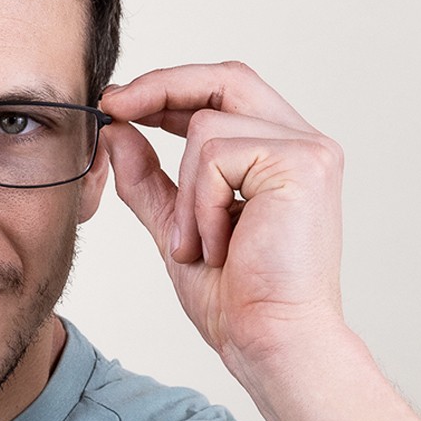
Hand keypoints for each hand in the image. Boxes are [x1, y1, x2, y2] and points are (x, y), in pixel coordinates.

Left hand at [100, 62, 348, 372]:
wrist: (271, 342)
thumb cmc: (238, 299)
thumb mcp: (177, 227)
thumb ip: (150, 179)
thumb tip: (116, 131)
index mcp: (281, 154)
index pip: (224, 94)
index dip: (168, 89)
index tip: (117, 104)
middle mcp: (303, 143)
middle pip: (225, 79)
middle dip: (161, 87)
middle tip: (112, 106)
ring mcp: (308, 150)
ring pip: (206, 128)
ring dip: (185, 194)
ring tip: (197, 245)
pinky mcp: (302, 163)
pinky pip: (216, 156)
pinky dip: (201, 205)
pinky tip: (219, 246)